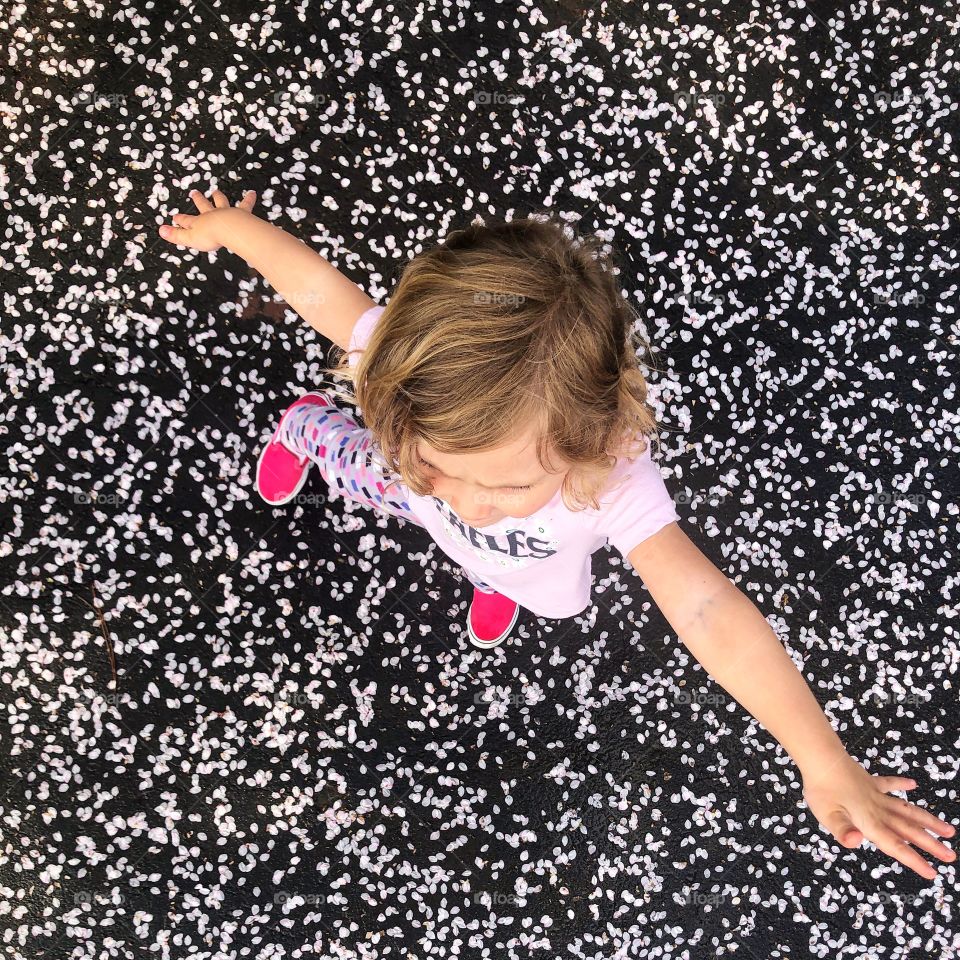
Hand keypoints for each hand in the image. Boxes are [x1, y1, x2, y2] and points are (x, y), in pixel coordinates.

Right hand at [158, 186, 257, 251]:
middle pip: (203, 205)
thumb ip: (176, 235)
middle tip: (194, 193)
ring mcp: (226, 212)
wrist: (229, 228)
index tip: (176, 216)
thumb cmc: (211, 236)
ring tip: (216, 190)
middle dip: (198, 200)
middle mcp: (212, 214)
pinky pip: (246, 204)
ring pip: (221, 201)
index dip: (181, 219)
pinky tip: (253, 193)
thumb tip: (161, 230)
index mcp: (200, 222)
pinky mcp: (241, 212)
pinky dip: (249, 198)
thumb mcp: (189, 238)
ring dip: (218, 196)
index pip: (187, 221)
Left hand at [801, 753, 955, 879]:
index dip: (913, 860)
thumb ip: (843, 831)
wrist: (821, 760)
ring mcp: (875, 794)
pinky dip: (901, 784)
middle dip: (930, 844)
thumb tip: (856, 843)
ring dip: (927, 820)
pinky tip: (912, 784)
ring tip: (947, 829)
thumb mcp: (828, 815)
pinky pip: (889, 783)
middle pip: (908, 829)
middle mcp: (878, 810)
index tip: (933, 873)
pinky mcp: (869, 781)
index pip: (895, 845)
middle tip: (951, 856)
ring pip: (907, 809)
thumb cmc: (822, 790)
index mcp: (870, 822)